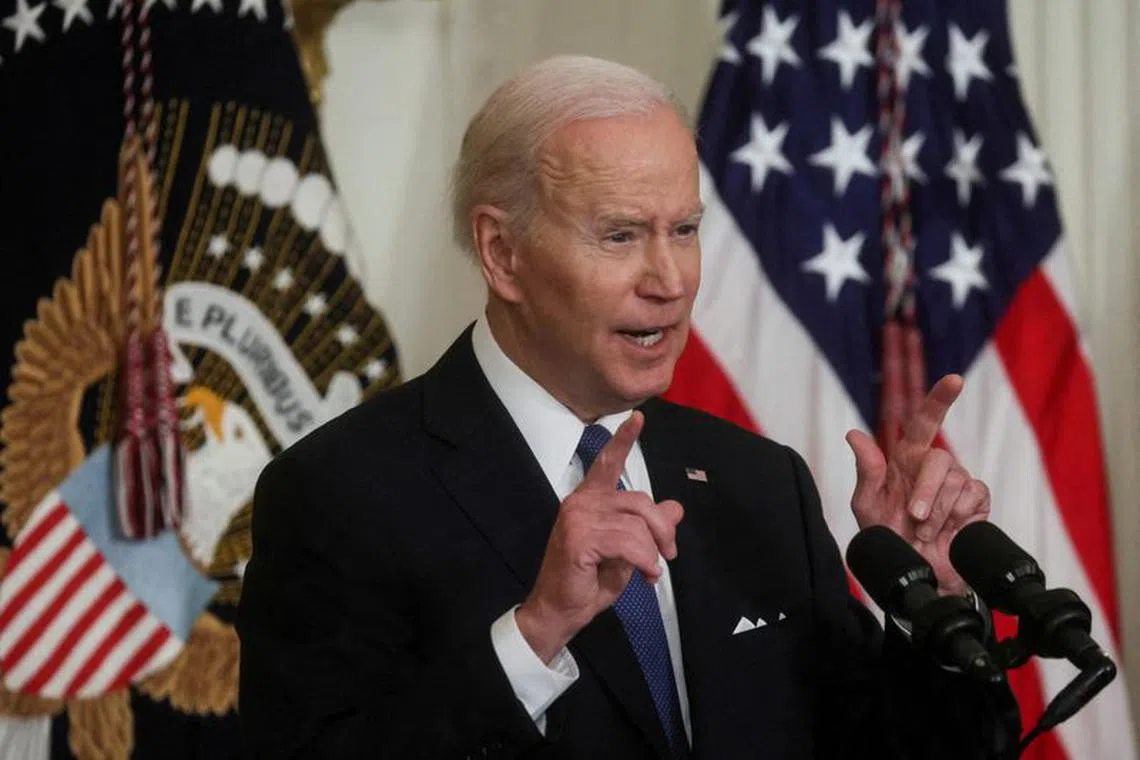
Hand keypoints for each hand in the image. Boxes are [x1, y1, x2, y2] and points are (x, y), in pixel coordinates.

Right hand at [516, 411, 684, 662]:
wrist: (560, 611)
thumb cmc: (588, 581)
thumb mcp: (627, 551)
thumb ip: (647, 527)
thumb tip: (675, 508)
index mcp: (589, 499)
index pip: (607, 462)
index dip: (623, 439)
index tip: (638, 417)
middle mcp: (581, 501)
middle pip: (640, 501)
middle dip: (662, 530)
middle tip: (669, 555)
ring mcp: (577, 517)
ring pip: (637, 525)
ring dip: (652, 553)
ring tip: (649, 571)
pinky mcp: (579, 537)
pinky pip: (629, 543)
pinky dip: (645, 561)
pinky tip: (644, 575)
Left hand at [845, 374, 990, 595]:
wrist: (913, 571)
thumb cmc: (888, 536)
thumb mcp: (867, 505)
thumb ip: (866, 470)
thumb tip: (853, 434)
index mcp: (907, 458)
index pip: (925, 421)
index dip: (940, 399)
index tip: (955, 380)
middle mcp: (934, 466)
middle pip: (940, 459)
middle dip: (926, 490)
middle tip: (914, 517)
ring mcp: (959, 482)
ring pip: (957, 481)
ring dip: (938, 512)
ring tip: (925, 532)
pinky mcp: (977, 501)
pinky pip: (974, 496)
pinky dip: (957, 516)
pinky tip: (947, 531)